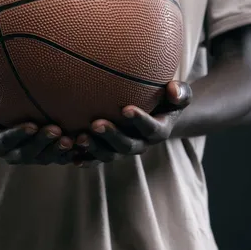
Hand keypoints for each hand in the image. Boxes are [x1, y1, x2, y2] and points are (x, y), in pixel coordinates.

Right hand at [0, 102, 73, 164]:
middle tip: (56, 129)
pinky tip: (82, 145)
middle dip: (42, 143)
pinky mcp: (43, 155)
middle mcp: (11, 155)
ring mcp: (28, 157)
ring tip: (71, 139)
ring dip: (57, 150)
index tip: (31, 124)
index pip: (4, 142)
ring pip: (44, 158)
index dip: (18, 135)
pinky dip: (69, 154)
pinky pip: (56, 158)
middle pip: (27, 153)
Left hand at [74, 81, 191, 165]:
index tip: (126, 109)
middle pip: (127, 145)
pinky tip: (70, 155)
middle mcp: (141, 144)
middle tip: (96, 123)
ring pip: (109, 154)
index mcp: (158, 130)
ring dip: (94, 148)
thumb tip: (173, 90)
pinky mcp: (109, 151)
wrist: (157, 113)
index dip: (139, 120)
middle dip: (111, 136)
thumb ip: (180, 92)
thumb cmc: (166, 98)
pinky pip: (96, 159)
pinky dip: (84, 158)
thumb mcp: (178, 94)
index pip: (150, 128)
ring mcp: (124, 149)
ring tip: (79, 138)